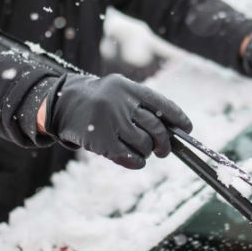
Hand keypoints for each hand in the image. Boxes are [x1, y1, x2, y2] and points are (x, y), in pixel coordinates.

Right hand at [44, 73, 192, 168]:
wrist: (64, 104)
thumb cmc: (101, 101)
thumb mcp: (120, 92)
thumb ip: (143, 105)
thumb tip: (173, 128)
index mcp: (129, 88)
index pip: (162, 104)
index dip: (178, 118)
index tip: (186, 129)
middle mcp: (121, 103)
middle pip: (156, 128)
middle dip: (165, 143)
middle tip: (163, 150)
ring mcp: (111, 122)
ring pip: (144, 144)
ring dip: (148, 151)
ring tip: (143, 151)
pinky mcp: (101, 141)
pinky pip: (129, 157)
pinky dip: (138, 162)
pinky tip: (137, 160)